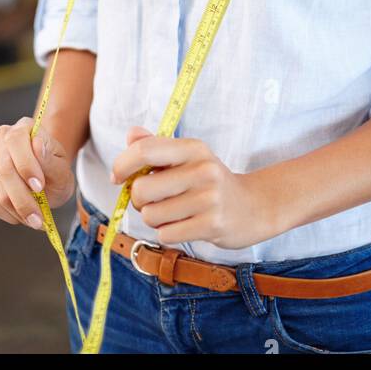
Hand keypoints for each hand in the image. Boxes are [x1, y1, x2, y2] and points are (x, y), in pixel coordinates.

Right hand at [0, 116, 74, 227]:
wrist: (46, 180)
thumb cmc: (55, 172)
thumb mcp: (61, 168)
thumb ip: (50, 159)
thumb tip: (36, 144)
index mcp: (24, 126)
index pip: (16, 140)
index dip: (26, 165)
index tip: (39, 186)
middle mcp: (2, 136)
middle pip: (4, 169)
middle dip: (23, 197)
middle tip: (39, 217)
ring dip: (18, 210)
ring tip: (34, 218)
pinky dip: (8, 214)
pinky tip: (21, 216)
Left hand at [110, 126, 266, 249]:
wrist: (253, 206)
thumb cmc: (210, 181)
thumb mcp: (189, 156)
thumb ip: (157, 145)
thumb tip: (130, 134)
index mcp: (193, 148)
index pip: (145, 150)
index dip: (122, 164)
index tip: (117, 177)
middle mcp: (202, 170)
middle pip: (142, 189)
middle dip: (138, 200)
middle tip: (151, 201)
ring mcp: (208, 198)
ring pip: (151, 215)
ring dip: (154, 219)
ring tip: (172, 213)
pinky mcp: (212, 225)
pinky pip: (166, 234)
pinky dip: (167, 233)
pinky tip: (183, 226)